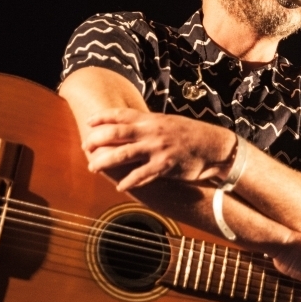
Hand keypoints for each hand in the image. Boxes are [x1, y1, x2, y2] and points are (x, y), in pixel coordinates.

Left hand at [81, 108, 234, 191]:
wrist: (214, 147)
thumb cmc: (191, 134)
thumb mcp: (168, 123)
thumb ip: (148, 125)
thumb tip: (129, 128)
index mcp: (152, 119)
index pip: (121, 115)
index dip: (102, 117)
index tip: (89, 122)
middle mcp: (152, 131)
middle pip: (116, 133)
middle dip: (97, 140)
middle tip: (86, 146)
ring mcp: (157, 149)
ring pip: (123, 154)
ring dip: (105, 162)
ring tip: (93, 167)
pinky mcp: (164, 166)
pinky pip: (141, 175)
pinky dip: (128, 181)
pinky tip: (120, 186)